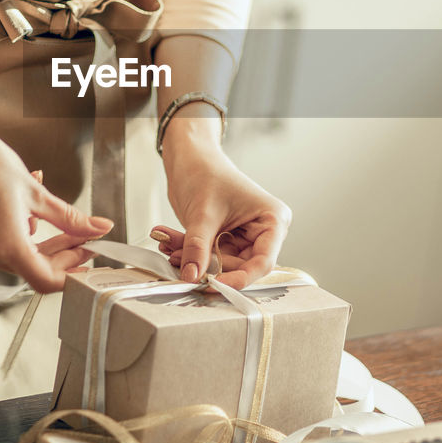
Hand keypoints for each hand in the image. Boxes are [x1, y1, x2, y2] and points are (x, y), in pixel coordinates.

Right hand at [0, 121, 110, 293]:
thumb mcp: (36, 192)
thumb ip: (69, 217)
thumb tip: (97, 228)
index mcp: (7, 246)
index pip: (47, 280)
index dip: (73, 270)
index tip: (89, 253)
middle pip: (38, 270)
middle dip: (65, 254)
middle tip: (85, 235)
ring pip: (24, 259)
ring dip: (48, 243)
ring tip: (64, 220)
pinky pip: (9, 247)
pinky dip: (28, 235)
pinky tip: (35, 212)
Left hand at [155, 130, 291, 288]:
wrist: (189, 158)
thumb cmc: (206, 172)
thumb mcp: (203, 213)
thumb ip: (197, 248)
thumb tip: (192, 277)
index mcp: (272, 220)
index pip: (263, 261)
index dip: (240, 277)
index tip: (215, 284)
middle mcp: (262, 231)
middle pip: (241, 266)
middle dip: (208, 266)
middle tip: (180, 260)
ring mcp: (243, 237)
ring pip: (220, 264)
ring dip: (193, 259)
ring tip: (170, 245)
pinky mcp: (225, 239)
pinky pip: (208, 256)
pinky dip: (188, 252)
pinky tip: (169, 240)